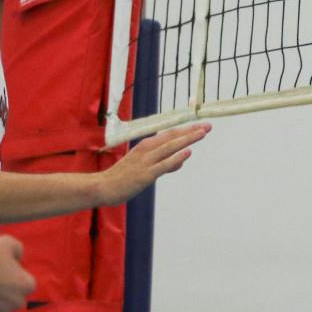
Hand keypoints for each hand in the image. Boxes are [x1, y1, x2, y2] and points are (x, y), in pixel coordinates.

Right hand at [0, 234, 32, 311]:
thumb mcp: (9, 242)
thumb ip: (19, 250)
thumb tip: (19, 259)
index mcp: (28, 285)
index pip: (25, 284)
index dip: (14, 278)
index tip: (1, 272)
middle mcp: (18, 302)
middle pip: (14, 299)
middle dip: (6, 293)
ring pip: (2, 310)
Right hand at [95, 123, 209, 204]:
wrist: (103, 187)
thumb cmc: (123, 177)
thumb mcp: (145, 167)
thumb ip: (164, 164)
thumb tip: (181, 161)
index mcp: (146, 146)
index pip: (170, 134)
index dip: (186, 129)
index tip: (200, 125)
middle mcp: (147, 150)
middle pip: (172, 137)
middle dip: (191, 131)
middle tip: (208, 126)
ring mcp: (146, 162)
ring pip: (170, 147)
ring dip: (187, 139)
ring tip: (202, 133)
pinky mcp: (146, 174)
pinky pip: (164, 164)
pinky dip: (176, 158)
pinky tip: (188, 152)